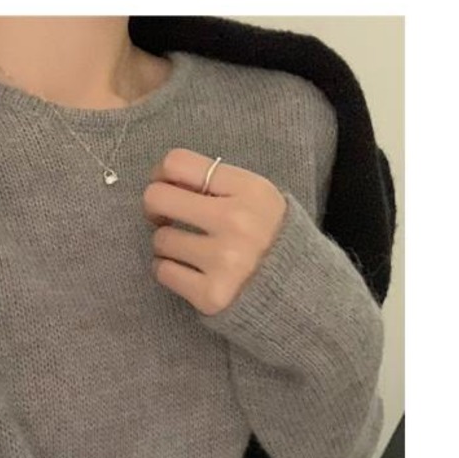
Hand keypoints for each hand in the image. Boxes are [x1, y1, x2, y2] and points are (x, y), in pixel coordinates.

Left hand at [142, 144, 287, 317]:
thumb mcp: (259, 199)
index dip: (161, 174)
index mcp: (249, 189)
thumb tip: (164, 180)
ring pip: (160, 239)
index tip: (168, 187)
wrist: (303, 294)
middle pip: (158, 197)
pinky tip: (191, 271)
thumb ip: (219, 185)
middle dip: (155, 208)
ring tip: (190, 250)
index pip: (178, 163)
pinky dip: (171, 271)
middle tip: (166, 218)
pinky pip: (163, 272)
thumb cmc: (272, 239)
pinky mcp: (211, 294)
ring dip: (168, 245)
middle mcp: (236, 221)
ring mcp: (223, 260)